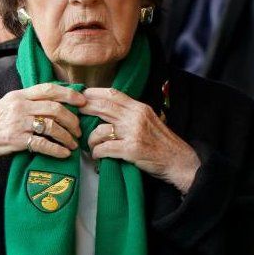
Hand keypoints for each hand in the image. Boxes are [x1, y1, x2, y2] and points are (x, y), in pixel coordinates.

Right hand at [0, 83, 83, 183]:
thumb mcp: (8, 104)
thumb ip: (29, 101)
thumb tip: (56, 102)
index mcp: (19, 95)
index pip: (49, 89)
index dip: (69, 94)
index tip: (82, 101)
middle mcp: (20, 106)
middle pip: (56, 108)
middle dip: (72, 119)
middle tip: (78, 129)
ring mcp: (18, 123)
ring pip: (52, 126)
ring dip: (67, 136)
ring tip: (73, 144)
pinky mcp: (16, 140)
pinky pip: (43, 144)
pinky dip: (57, 150)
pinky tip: (64, 153)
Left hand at [80, 88, 200, 193]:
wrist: (179, 161)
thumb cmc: (162, 143)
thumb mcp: (149, 120)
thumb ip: (131, 114)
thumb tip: (108, 110)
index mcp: (140, 108)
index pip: (113, 93)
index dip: (94, 93)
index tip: (81, 96)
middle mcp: (136, 117)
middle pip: (103, 107)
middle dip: (84, 109)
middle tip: (74, 114)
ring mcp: (134, 133)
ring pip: (100, 130)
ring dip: (91, 139)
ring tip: (91, 146)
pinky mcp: (132, 150)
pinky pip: (105, 149)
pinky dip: (97, 153)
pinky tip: (98, 156)